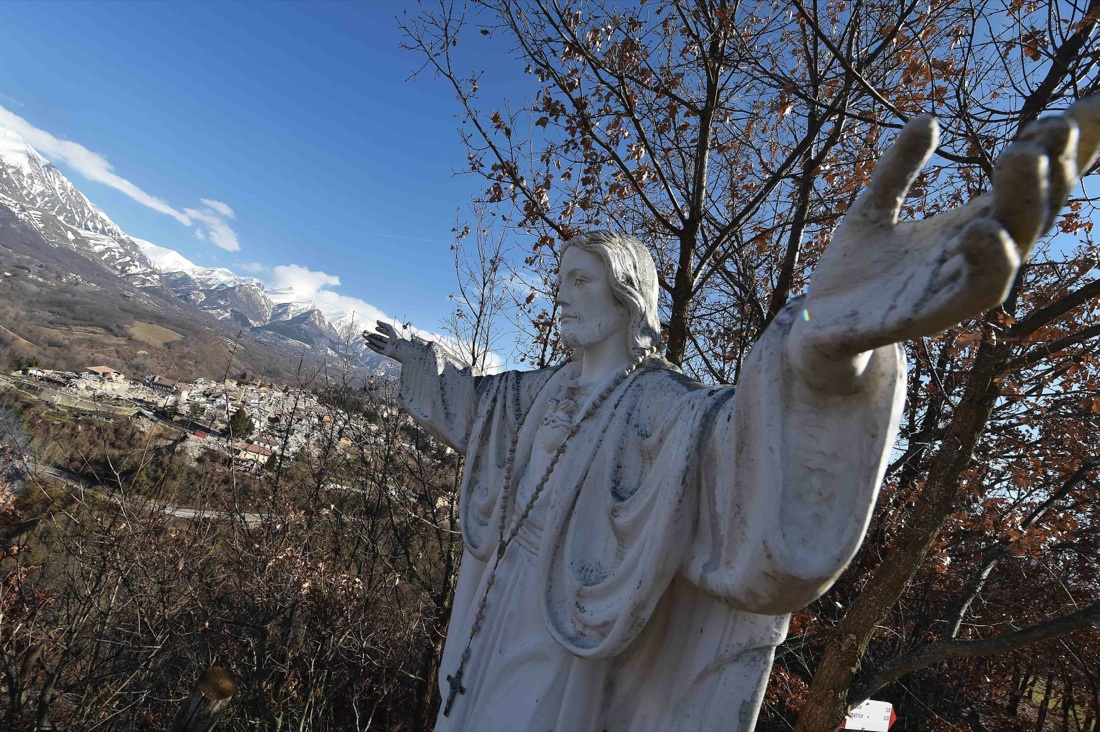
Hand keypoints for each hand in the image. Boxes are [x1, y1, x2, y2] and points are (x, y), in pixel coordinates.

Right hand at [364, 320, 413, 362]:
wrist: (403, 350)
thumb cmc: (399, 339)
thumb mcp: (391, 329)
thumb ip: (384, 325)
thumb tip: (376, 320)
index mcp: (394, 336)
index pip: (386, 332)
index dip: (381, 329)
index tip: (376, 327)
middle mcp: (391, 342)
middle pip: (380, 338)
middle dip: (372, 334)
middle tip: (365, 331)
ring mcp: (388, 348)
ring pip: (378, 343)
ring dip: (370, 339)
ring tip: (364, 335)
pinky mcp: (386, 353)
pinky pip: (377, 349)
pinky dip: (371, 346)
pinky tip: (366, 343)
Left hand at [794, 98, 1099, 389]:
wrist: (816, 325)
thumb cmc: (854, 271)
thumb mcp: (873, 208)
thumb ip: (898, 168)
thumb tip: (930, 118)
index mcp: (968, 226)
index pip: (1028, 186)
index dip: (1059, 152)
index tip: (1079, 106)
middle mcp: (973, 256)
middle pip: (1032, 211)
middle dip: (1053, 168)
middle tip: (1057, 122)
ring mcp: (956, 286)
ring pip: (1012, 246)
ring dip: (1026, 201)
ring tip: (1025, 154)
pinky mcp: (930, 316)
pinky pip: (974, 291)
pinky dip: (988, 261)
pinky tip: (983, 227)